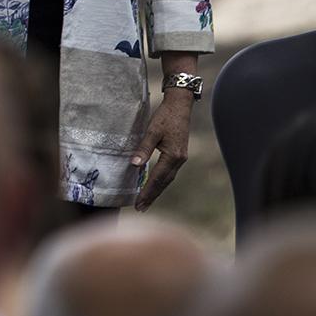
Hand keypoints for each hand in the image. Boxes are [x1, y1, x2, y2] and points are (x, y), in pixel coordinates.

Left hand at [131, 93, 193, 210]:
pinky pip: (169, 173)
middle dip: (152, 196)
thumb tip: (134, 165)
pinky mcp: (179, 155)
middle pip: (164, 183)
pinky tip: (154, 185)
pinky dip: (161, 181)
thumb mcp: (152, 131)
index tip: (138, 203)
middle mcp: (179, 160)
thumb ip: (143, 148)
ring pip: (167, 179)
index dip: (147, 192)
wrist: (180, 107)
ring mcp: (180, 158)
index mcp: (173, 156)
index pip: (157, 179)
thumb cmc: (165, 117)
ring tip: (146, 201)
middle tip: (140, 208)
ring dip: (157, 190)